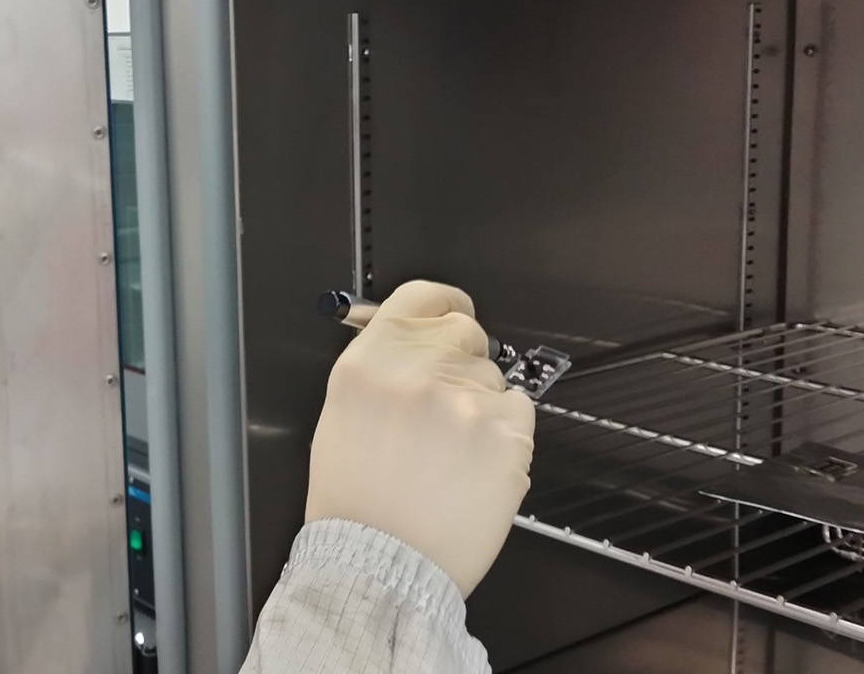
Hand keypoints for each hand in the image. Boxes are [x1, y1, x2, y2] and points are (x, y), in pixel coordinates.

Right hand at [303, 280, 536, 595]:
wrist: (380, 566)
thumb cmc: (355, 503)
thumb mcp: (343, 415)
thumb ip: (380, 368)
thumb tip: (414, 341)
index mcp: (369, 363)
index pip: (422, 296)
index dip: (444, 302)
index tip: (452, 313)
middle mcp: (418, 371)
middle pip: (467, 332)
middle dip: (463, 362)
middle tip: (448, 409)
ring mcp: (467, 401)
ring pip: (495, 378)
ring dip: (482, 406)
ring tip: (452, 456)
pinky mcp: (507, 434)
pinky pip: (520, 413)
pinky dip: (506, 436)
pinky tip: (475, 467)